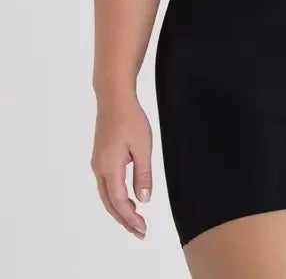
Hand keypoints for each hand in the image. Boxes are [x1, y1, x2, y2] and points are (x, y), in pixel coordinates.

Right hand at [90, 92, 152, 239]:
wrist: (113, 98)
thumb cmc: (130, 119)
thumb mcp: (142, 146)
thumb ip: (143, 174)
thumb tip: (143, 200)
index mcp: (109, 167)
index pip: (119, 201)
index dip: (130, 218)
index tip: (142, 228)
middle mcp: (99, 168)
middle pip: (109, 202)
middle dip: (124, 219)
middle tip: (139, 232)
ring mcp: (97, 162)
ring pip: (106, 194)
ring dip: (119, 209)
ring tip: (134, 220)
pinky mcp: (100, 157)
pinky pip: (105, 184)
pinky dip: (115, 197)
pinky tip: (126, 199)